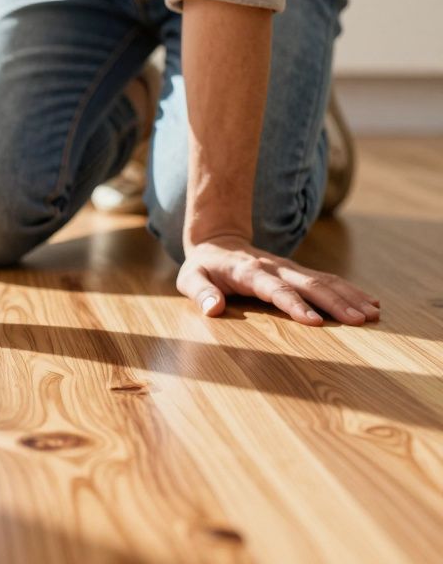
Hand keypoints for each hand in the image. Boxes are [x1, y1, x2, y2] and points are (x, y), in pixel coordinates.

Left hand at [177, 235, 379, 325]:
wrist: (217, 242)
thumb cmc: (203, 267)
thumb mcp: (190, 279)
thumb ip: (200, 293)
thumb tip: (213, 309)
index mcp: (249, 272)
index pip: (275, 290)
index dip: (294, 305)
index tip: (315, 322)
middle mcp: (275, 268)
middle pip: (310, 284)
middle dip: (336, 303)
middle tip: (360, 321)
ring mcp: (290, 268)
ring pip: (325, 280)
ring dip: (350, 296)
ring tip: (374, 314)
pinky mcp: (299, 272)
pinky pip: (328, 280)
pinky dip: (350, 291)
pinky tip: (371, 303)